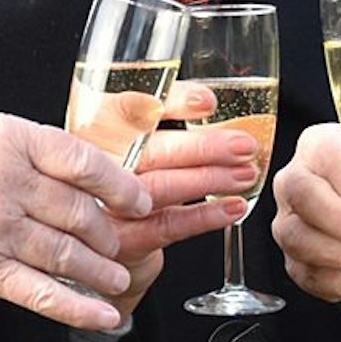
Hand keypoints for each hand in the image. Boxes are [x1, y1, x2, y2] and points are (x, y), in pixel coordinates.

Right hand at [0, 112, 154, 330]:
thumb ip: (35, 150)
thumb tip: (94, 172)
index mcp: (9, 139)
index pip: (81, 161)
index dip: (119, 185)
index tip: (140, 200)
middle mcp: (3, 181)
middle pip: (78, 212)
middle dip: (109, 234)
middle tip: (123, 244)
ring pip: (65, 254)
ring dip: (100, 272)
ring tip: (116, 278)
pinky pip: (40, 292)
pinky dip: (77, 308)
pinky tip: (102, 316)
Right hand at [102, 94, 256, 316]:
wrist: (100, 237)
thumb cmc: (125, 174)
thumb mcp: (129, 138)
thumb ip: (158, 116)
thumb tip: (216, 103)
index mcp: (95, 127)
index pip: (127, 107)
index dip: (169, 103)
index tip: (207, 101)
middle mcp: (96, 164)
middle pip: (149, 150)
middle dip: (202, 146)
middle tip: (244, 144)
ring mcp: (107, 205)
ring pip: (160, 187)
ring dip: (208, 180)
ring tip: (245, 174)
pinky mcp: (123, 240)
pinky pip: (168, 225)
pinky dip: (204, 216)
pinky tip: (233, 207)